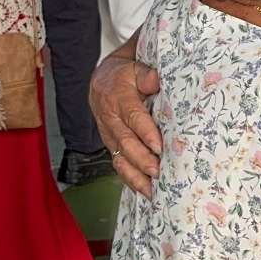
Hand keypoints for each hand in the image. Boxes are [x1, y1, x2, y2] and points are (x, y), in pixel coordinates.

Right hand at [91, 53, 163, 197]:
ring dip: (136, 176)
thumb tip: (156, 80)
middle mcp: (111, 121)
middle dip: (142, 160)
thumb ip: (146, 75)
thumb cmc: (124, 75)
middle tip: (158, 171)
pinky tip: (144, 191)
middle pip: (126, 143)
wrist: (101, 82)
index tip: (159, 146)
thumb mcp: (135, 68)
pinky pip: (119, 164)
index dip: (146, 133)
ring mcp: (110, 136)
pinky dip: (130, 179)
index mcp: (118, 99)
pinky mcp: (111, 146)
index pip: (133, 117)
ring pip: (120, 159)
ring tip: (152, 190)